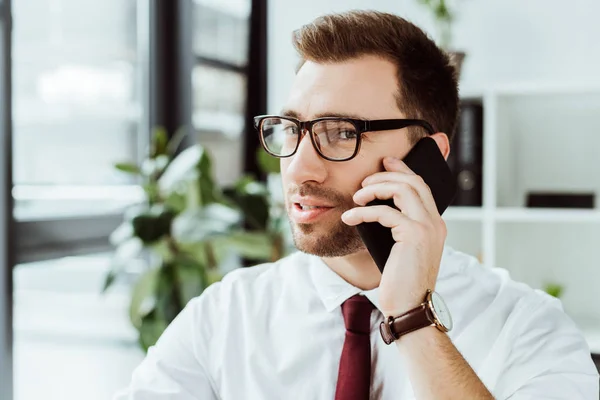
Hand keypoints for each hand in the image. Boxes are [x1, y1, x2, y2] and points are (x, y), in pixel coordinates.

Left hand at [341, 156, 446, 316]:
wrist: (410, 307)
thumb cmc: (402, 282)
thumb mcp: (402, 250)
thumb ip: (399, 228)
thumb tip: (376, 208)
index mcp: (434, 224)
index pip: (421, 186)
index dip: (402, 170)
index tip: (384, 163)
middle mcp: (435, 222)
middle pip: (413, 182)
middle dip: (385, 175)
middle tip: (363, 181)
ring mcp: (428, 227)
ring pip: (402, 189)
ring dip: (375, 189)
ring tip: (356, 197)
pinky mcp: (414, 235)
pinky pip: (385, 212)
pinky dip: (364, 211)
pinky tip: (349, 217)